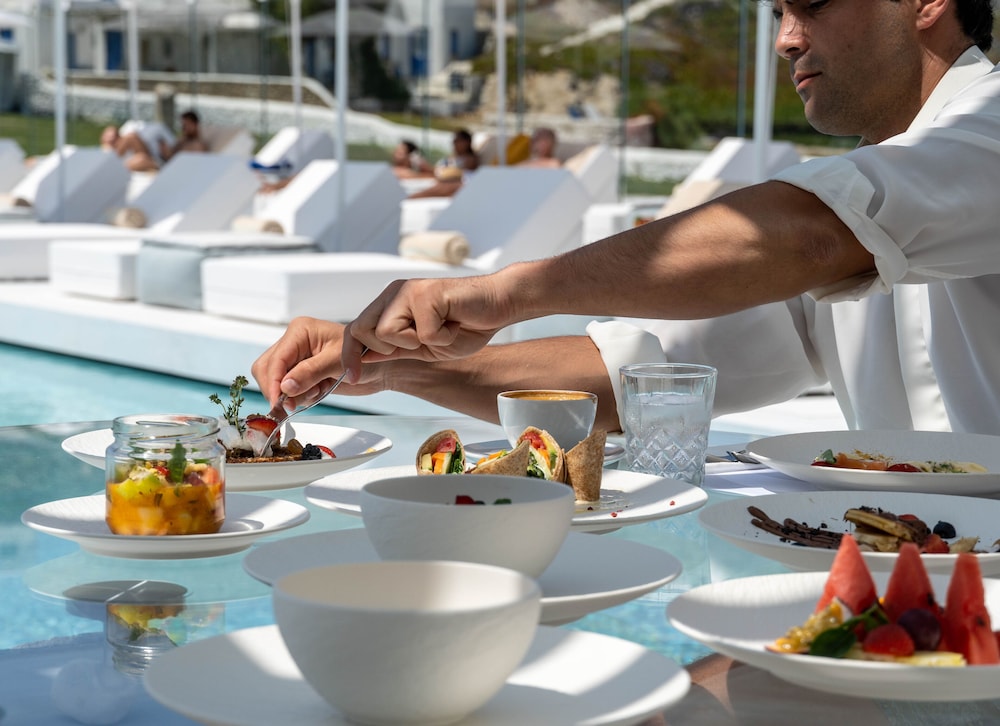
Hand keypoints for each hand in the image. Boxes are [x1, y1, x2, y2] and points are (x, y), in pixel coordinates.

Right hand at [252, 317, 385, 409]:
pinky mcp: (301, 373)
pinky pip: (287, 390)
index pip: (276, 359)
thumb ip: (310, 373)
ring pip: (274, 382)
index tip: (278, 403)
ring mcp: (296, 358)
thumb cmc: (365, 355)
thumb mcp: (337, 362)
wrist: (379, 367)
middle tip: (292, 407)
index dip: (274, 383)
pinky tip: (320, 391)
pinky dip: (300, 397)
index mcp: (300, 331)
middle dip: (278, 390)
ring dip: (292, 395)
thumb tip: (285, 387)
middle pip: (266, 370)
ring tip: (318, 391)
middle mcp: (294, 343)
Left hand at [342, 274, 517, 379]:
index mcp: (391, 304)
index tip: (352, 379)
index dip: (350, 356)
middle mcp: (395, 293)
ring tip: (441, 332)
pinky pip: (423, 333)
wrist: (497, 304)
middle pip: (362, 330)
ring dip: (417, 343)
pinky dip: (442, 337)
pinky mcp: (428, 293)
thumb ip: (394, 349)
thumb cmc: (464, 324)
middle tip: (419, 344)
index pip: (355, 330)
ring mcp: (410, 291)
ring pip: (387, 333)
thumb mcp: (423, 345)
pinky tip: (455, 325)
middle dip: (388, 349)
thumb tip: (363, 359)